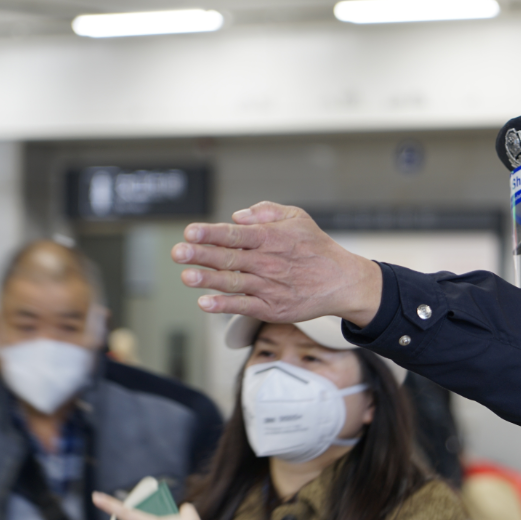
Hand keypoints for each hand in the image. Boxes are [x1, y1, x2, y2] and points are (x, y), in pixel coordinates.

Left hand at [172, 202, 383, 327]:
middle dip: (201, 255)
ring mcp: (269, 286)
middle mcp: (267, 262)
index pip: (234, 234)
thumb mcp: (297, 217)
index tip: (190, 231)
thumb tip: (235, 216)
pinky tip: (205, 303)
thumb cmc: (317, 247)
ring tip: (186, 276)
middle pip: (228, 258)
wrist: (342, 281)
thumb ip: (265, 212)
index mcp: (271, 238)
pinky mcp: (272, 308)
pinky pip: (243, 306)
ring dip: (207, 279)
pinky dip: (224, 305)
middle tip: (179, 252)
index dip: (210, 233)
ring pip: (232, 282)